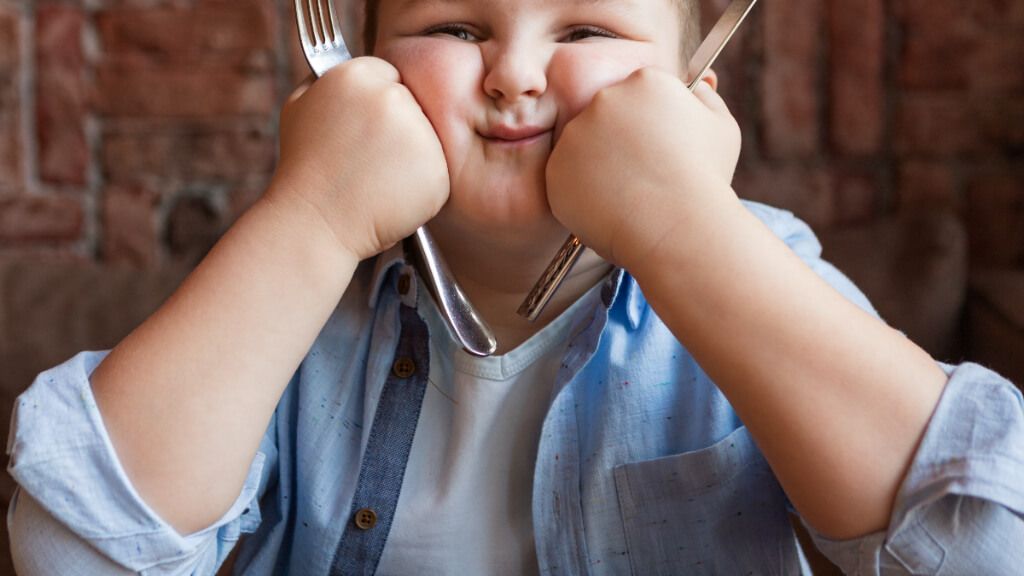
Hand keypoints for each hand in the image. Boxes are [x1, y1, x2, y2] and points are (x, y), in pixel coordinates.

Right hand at [270, 57, 449, 260]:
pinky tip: (390, 196)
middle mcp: (392, 98)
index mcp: (357, 75)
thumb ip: (328, 79)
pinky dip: (420, 187)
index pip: (390, 76)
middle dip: (397, 131)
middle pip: (413, 105)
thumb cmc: (304, 169)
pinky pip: (437, 172)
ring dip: (410, 158)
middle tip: (368, 159)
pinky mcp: (438, 170)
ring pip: (428, 139)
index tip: (363, 131)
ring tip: (376, 179)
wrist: (314, 223)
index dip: (377, 107)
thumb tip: (346, 66)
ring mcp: (419, 135)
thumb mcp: (300, 106)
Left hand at [546, 67, 740, 268]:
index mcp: (644, 80)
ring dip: (599, 166)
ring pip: (583, 147)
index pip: (638, 95)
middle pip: (606, 116)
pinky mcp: (556, 169)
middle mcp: (604, 99)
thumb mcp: (721, 127)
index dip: (649, 126)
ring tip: (630, 194)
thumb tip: (698, 84)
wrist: (677, 227)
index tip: (658, 150)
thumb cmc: (705, 179)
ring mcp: (575, 134)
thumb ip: (706, 98)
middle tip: (642, 175)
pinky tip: (610, 207)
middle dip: (620, 142)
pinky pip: (566, 179)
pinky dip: (583, 194)